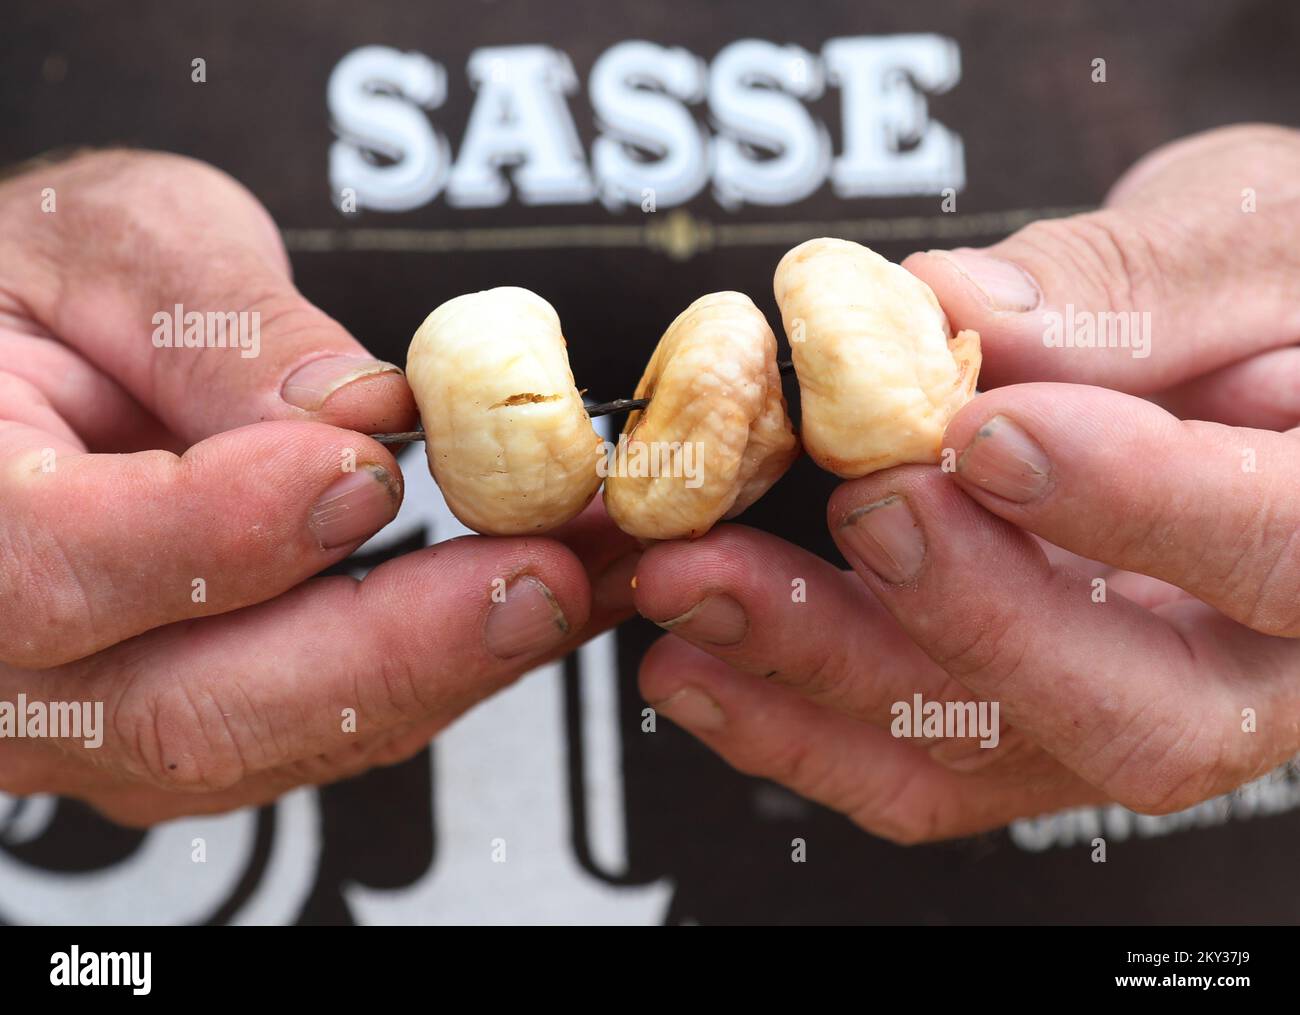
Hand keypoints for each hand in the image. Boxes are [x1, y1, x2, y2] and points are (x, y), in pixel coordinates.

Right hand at [0, 150, 636, 824]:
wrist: (26, 362)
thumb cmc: (40, 288)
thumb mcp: (111, 249)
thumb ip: (219, 330)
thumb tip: (361, 418)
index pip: (60, 565)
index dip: (223, 534)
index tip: (365, 472)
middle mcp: (13, 663)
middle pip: (192, 712)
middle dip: (396, 651)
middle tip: (544, 574)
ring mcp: (103, 716)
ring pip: (279, 741)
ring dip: (454, 663)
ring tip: (582, 571)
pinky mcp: (195, 719)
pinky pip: (323, 727)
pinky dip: (443, 665)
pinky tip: (536, 596)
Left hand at [634, 124, 1299, 841]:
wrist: (1248, 346)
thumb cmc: (1275, 290)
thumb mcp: (1251, 238)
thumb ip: (1131, 289)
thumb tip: (961, 319)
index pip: (1280, 553)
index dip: (1131, 504)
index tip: (988, 431)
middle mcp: (1247, 660)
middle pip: (1134, 715)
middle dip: (969, 617)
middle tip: (860, 506)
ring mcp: (1124, 700)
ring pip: (992, 750)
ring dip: (827, 671)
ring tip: (697, 587)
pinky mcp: (1021, 716)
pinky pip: (915, 763)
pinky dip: (793, 724)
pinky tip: (694, 667)